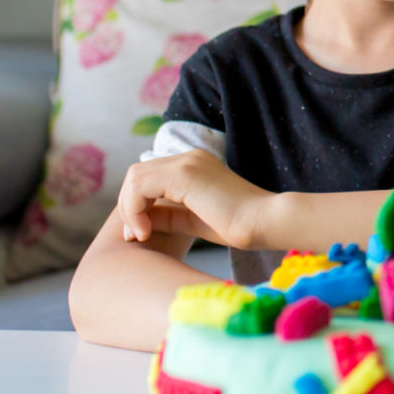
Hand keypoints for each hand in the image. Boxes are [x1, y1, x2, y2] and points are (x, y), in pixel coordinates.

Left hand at [117, 150, 269, 249]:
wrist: (264, 222)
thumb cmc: (238, 226)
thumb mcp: (192, 220)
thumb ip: (168, 215)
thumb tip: (140, 220)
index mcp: (194, 165)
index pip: (148, 176)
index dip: (135, 205)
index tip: (141, 235)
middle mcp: (189, 157)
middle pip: (136, 174)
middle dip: (128, 206)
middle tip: (136, 236)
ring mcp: (187, 162)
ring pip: (134, 177)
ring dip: (129, 208)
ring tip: (141, 235)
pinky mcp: (184, 174)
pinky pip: (140, 187)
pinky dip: (134, 210)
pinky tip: (146, 232)